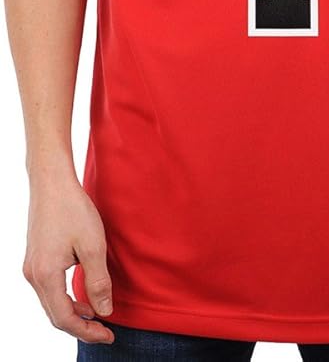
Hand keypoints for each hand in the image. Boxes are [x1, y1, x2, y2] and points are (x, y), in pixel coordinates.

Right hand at [22, 173, 114, 343]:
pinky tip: (81, 293)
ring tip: (96, 314)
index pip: (64, 319)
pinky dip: (65, 297)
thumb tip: (104, 311)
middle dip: (81, 326)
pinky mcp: (35, 258)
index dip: (87, 331)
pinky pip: (49, 288)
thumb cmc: (73, 209)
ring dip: (73, 313)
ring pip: (51, 302)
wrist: (52, 181)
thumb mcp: (93, 245)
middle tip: (105, 330)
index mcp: (46, 276)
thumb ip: (98, 281)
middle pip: (55, 315)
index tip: (109, 335)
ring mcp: (31, 267)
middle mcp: (33, 275)